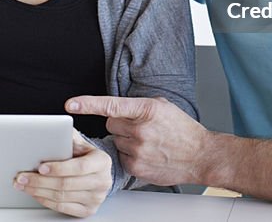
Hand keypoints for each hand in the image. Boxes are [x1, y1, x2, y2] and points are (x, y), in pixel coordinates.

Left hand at [13, 131, 111, 217]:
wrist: (97, 172)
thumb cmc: (85, 156)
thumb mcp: (80, 142)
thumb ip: (67, 136)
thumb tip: (48, 132)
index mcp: (102, 161)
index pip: (79, 167)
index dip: (59, 168)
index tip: (41, 167)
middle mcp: (102, 181)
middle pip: (66, 184)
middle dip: (40, 181)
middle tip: (22, 177)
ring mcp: (96, 198)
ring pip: (61, 197)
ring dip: (38, 191)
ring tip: (24, 184)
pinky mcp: (88, 210)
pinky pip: (62, 208)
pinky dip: (45, 200)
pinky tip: (35, 193)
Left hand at [67, 96, 208, 185]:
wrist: (201, 155)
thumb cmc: (182, 130)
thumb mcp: (162, 106)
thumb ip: (138, 105)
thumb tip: (116, 107)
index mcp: (147, 109)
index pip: (111, 105)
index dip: (88, 104)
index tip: (70, 104)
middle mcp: (140, 129)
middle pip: (110, 125)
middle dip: (120, 126)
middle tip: (139, 129)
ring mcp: (138, 150)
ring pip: (115, 141)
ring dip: (125, 141)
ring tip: (147, 143)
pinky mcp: (136, 167)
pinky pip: (121, 157)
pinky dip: (129, 155)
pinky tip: (146, 154)